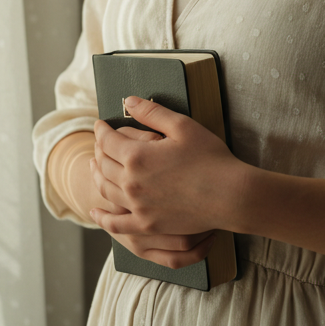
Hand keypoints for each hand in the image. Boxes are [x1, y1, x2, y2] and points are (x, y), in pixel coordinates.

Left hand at [89, 97, 241, 256]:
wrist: (229, 195)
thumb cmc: (210, 157)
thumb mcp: (182, 126)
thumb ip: (152, 112)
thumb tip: (128, 101)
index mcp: (137, 156)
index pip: (108, 141)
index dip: (101, 130)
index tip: (100, 124)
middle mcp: (131, 183)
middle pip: (103, 165)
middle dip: (98, 150)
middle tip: (99, 143)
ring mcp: (137, 206)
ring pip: (106, 190)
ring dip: (96, 176)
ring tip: (95, 167)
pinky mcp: (147, 224)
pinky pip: (117, 224)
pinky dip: (103, 218)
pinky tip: (96, 213)